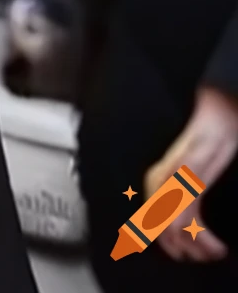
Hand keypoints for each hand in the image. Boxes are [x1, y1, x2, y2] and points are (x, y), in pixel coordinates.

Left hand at [144, 87, 237, 262]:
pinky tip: (216, 245)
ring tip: (213, 253)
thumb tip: (181, 223)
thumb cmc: (212, 140)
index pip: (149, 215)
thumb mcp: (194, 171)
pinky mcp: (191, 172)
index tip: (184, 256)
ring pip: (171, 222)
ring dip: (194, 245)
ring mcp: (176, 173)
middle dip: (178, 247)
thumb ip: (184, 191)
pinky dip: (202, 236)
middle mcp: (162, 175)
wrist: (220, 111)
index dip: (164, 240)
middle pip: (157, 222)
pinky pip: (188, 211)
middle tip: (200, 258)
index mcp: (160, 175)